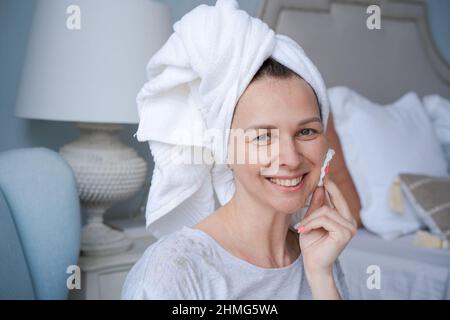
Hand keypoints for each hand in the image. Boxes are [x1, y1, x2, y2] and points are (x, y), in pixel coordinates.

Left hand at [297, 177, 356, 297]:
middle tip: (319, 177)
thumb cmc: (311, 243)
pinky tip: (304, 230)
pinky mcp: (345, 233)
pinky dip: (311, 223)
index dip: (330, 183)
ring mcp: (349, 227)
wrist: (312, 264)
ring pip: (326, 210)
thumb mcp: (311, 220)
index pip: (337, 196)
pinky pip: (324, 218)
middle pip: (335, 197)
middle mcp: (349, 221)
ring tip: (302, 227)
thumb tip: (321, 185)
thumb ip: (317, 205)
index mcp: (343, 216)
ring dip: (309, 218)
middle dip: (325, 187)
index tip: (323, 170)